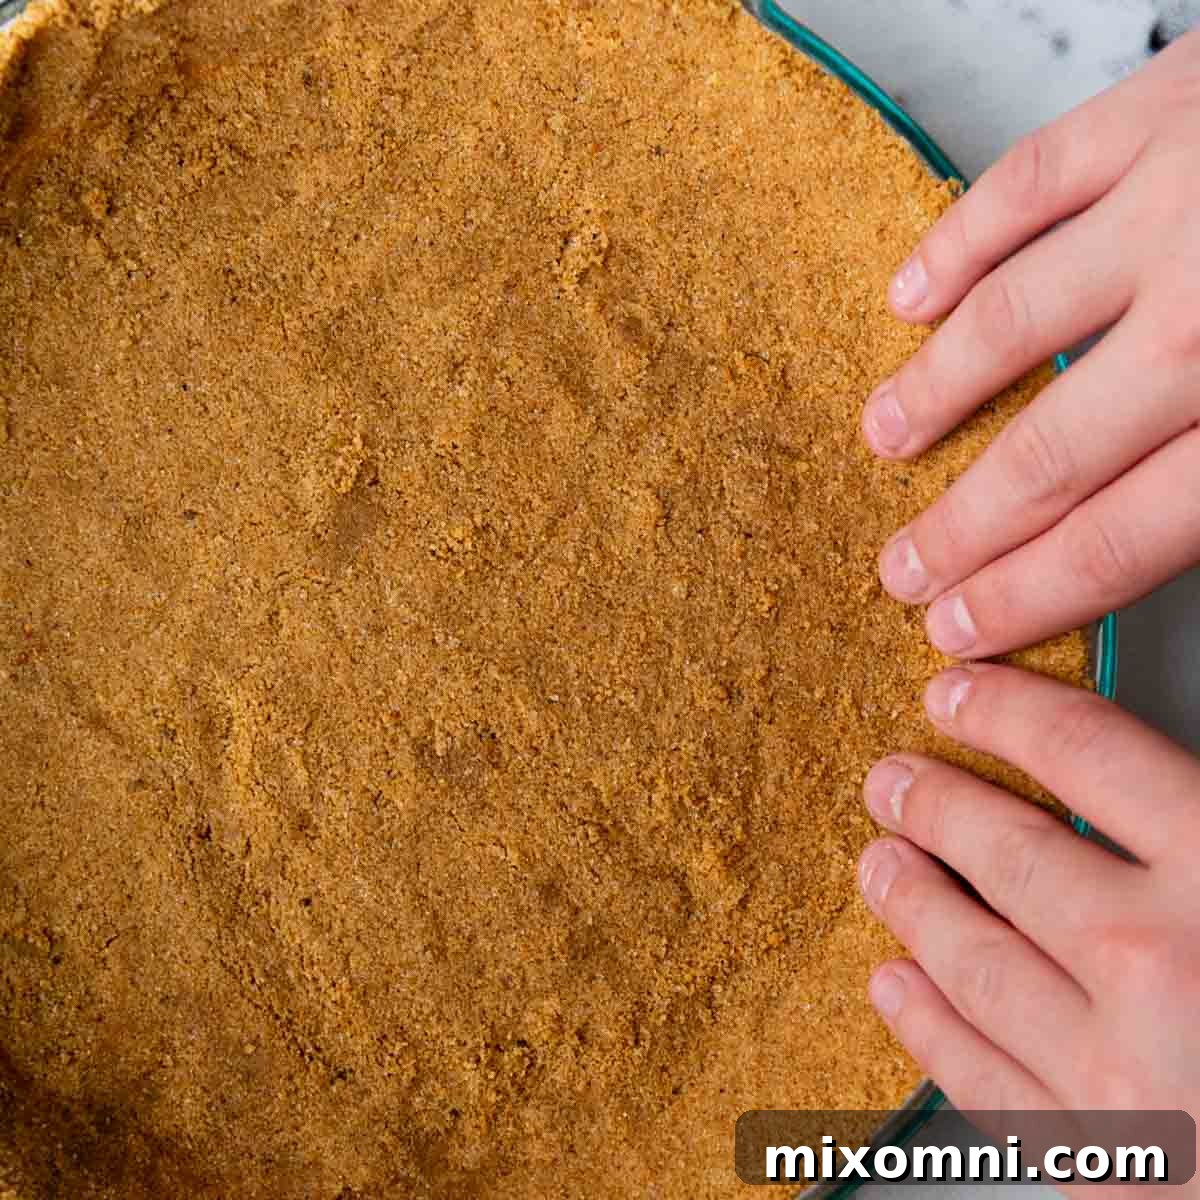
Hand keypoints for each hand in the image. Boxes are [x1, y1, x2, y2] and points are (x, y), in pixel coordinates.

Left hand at [859, 665, 1199, 1183]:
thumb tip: (1156, 776)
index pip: (1086, 751)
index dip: (1008, 711)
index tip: (959, 694)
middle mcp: (1160, 963)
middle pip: (1007, 852)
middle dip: (935, 807)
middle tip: (890, 783)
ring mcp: (1121, 1073)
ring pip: (972, 958)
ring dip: (912, 903)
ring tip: (879, 864)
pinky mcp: (1099, 1163)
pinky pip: (982, 1077)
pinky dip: (927, 1023)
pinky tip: (897, 984)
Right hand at [863, 32, 1199, 657]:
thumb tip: (1180, 542)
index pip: (1119, 540)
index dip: (1025, 597)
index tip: (956, 627)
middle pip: (1048, 456)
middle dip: (960, 528)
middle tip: (900, 567)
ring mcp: (1175, 204)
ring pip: (1013, 320)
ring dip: (934, 391)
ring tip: (883, 436)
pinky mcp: (1160, 108)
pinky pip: (1025, 183)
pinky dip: (953, 246)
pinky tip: (909, 296)